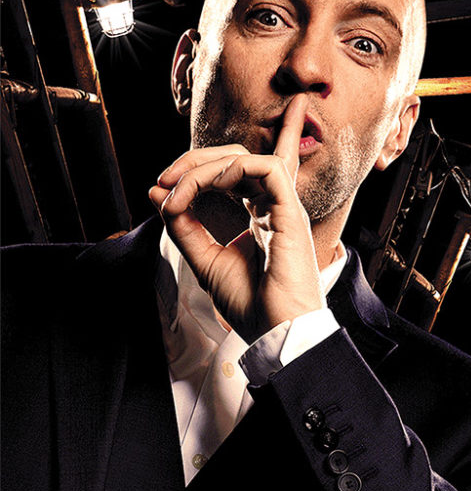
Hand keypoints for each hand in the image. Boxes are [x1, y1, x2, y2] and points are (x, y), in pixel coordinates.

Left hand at [149, 95, 325, 342]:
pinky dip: (233, 169)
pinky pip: (267, 169)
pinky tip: (211, 185)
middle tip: (165, 181)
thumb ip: (183, 227)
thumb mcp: (204, 260)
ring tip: (179, 188)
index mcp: (257, 216)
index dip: (192, 172)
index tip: (161, 191)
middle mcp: (271, 207)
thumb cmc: (250, 304)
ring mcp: (282, 208)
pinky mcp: (291, 212)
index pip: (227, 174)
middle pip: (234, 159)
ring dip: (205, 167)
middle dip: (193, 162)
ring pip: (245, 160)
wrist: (276, 331)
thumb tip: (158, 192)